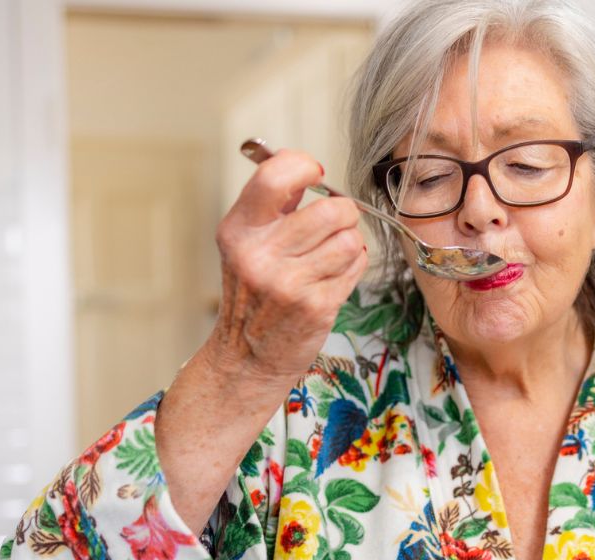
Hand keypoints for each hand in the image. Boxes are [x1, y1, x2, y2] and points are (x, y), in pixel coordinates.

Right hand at [156, 151, 366, 533]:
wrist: (247, 358)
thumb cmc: (255, 296)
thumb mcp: (247, 245)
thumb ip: (273, 207)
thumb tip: (306, 168)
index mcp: (239, 230)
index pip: (276, 175)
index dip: (305, 166)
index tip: (314, 176)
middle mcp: (260, 255)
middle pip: (331, 209)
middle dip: (343, 215)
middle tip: (335, 226)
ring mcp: (289, 283)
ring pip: (350, 239)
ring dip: (350, 245)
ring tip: (331, 258)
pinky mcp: (316, 307)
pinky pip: (355, 267)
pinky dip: (352, 269)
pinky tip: (332, 280)